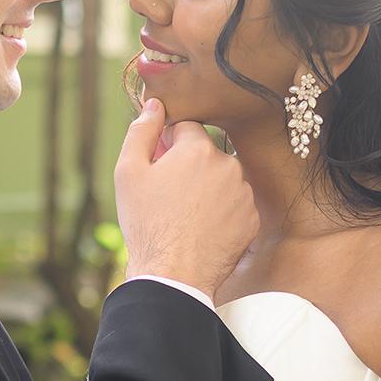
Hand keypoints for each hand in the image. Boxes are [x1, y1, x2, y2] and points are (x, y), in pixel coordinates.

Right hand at [114, 98, 259, 299]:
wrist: (174, 276)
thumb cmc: (147, 224)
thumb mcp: (128, 173)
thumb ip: (141, 131)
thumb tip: (155, 104)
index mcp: (199, 149)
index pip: (187, 128)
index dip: (169, 144)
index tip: (158, 164)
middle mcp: (229, 165)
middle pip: (207, 154)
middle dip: (189, 167)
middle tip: (167, 195)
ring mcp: (244, 194)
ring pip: (222, 180)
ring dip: (207, 189)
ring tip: (184, 216)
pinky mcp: (252, 220)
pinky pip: (235, 206)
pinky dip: (221, 213)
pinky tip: (201, 229)